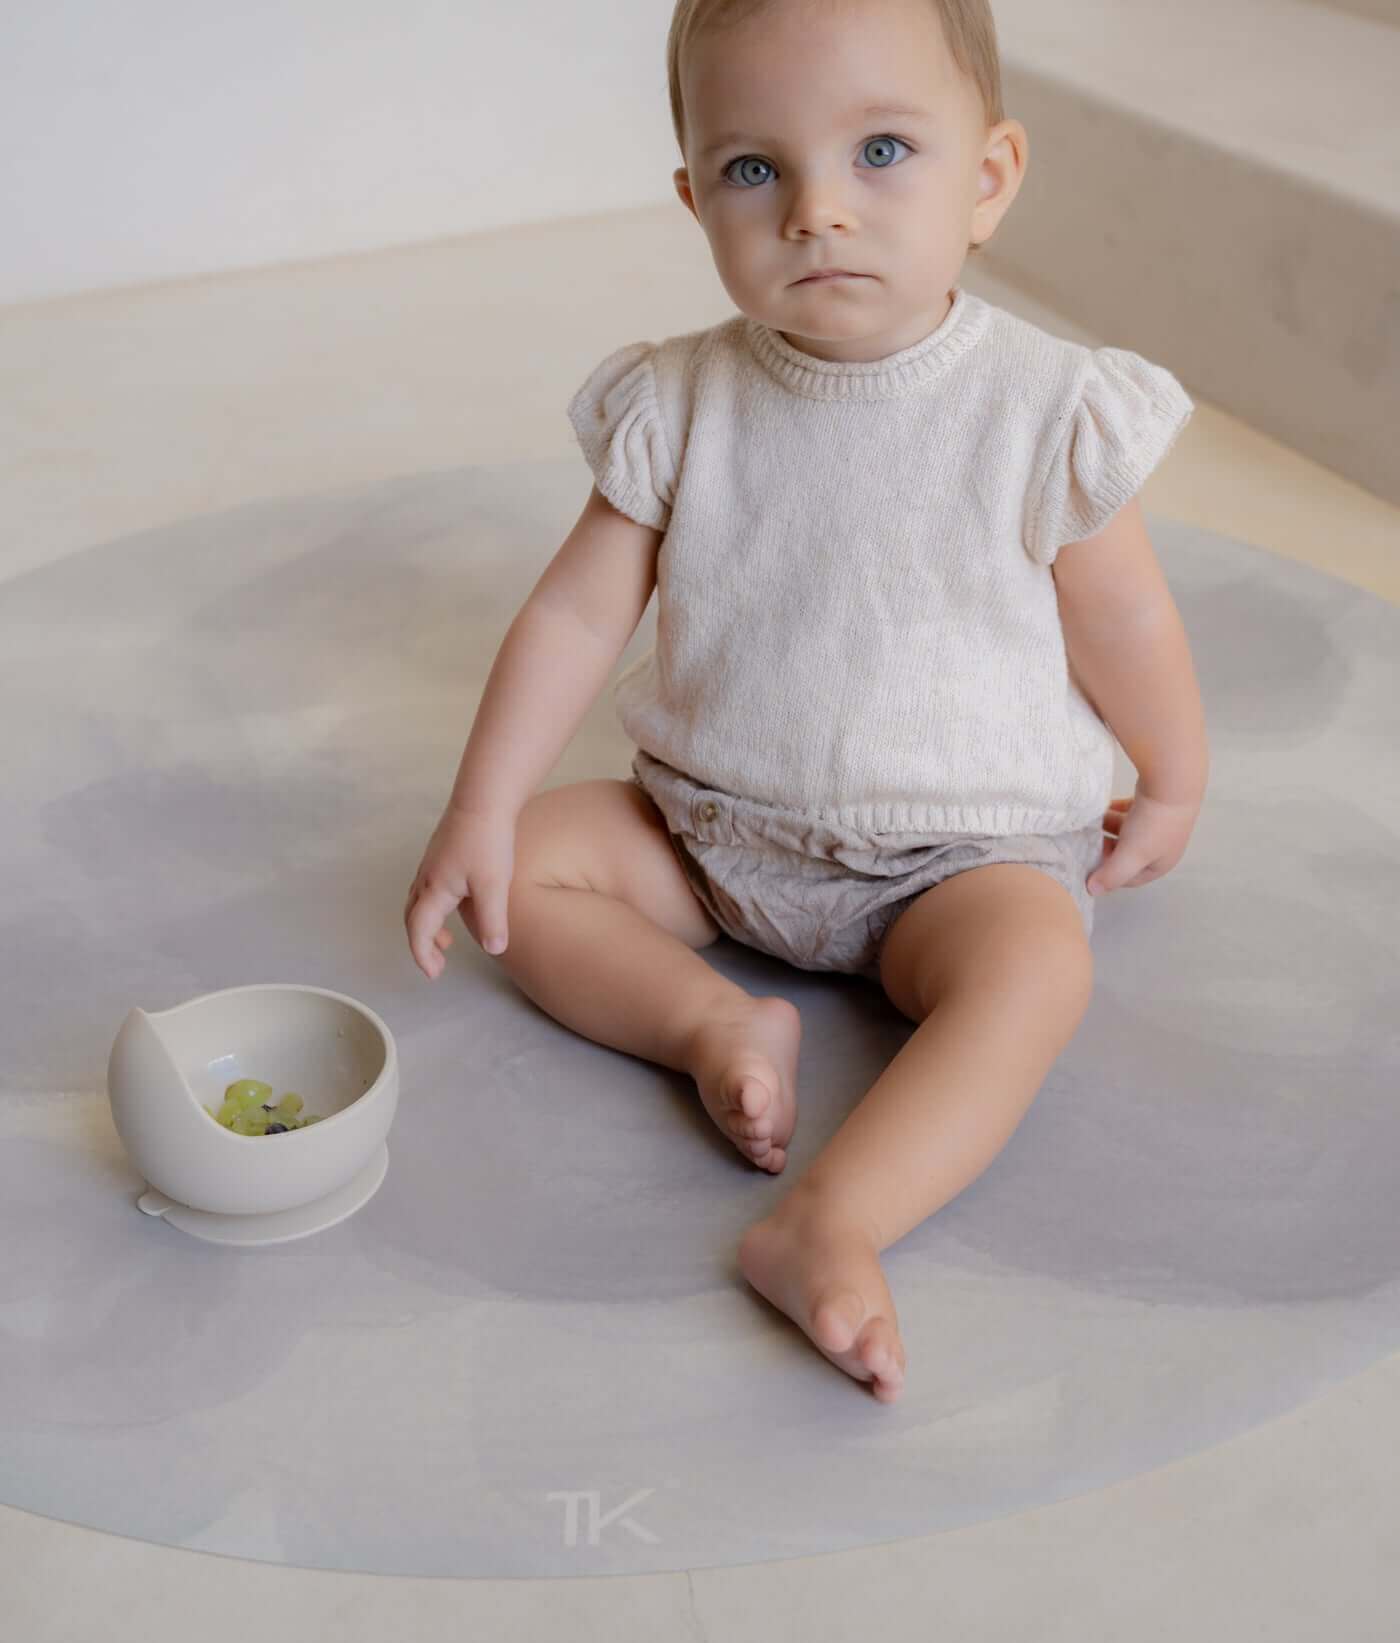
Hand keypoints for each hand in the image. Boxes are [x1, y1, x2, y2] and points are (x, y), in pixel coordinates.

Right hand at [404, 804, 516, 978]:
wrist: (484, 797)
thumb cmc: (487, 840)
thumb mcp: (494, 885)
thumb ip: (492, 920)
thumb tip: (494, 949)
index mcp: (434, 889)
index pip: (419, 930)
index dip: (423, 955)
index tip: (434, 974)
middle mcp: (426, 877)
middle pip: (413, 917)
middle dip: (422, 943)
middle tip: (438, 962)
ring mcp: (432, 862)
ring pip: (420, 901)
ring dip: (429, 925)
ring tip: (448, 940)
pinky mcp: (442, 851)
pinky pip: (430, 888)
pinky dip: (437, 906)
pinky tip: (461, 903)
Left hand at [1088, 788, 1200, 895]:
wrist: (1172, 782)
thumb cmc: (1153, 825)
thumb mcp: (1130, 856)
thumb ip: (1111, 875)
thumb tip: (1092, 890)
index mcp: (1161, 863)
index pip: (1129, 878)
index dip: (1108, 875)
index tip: (1086, 865)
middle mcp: (1161, 846)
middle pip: (1125, 854)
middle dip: (1105, 850)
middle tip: (1084, 843)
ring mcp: (1158, 823)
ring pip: (1125, 831)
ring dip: (1107, 829)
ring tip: (1088, 824)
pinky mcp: (1152, 803)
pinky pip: (1127, 812)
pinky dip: (1114, 811)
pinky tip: (1101, 807)